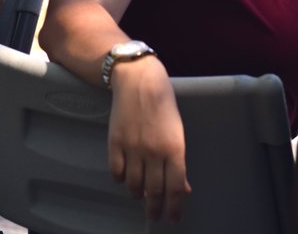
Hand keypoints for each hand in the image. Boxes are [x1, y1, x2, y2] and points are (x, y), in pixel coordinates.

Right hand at [106, 56, 191, 221]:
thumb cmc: (163, 103)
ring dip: (137, 194)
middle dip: (155, 208)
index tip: (172, 218)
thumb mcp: (177, 131)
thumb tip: (182, 187)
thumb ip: (178, 161)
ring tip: (139, 195)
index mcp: (174, 148)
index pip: (175, 188)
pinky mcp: (115, 142)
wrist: (138, 80)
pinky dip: (120, 179)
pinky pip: (116, 171)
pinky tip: (124, 177)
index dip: (174, 207)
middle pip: (154, 191)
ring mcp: (133, 148)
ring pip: (133, 185)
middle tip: (154, 215)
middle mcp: (154, 152)